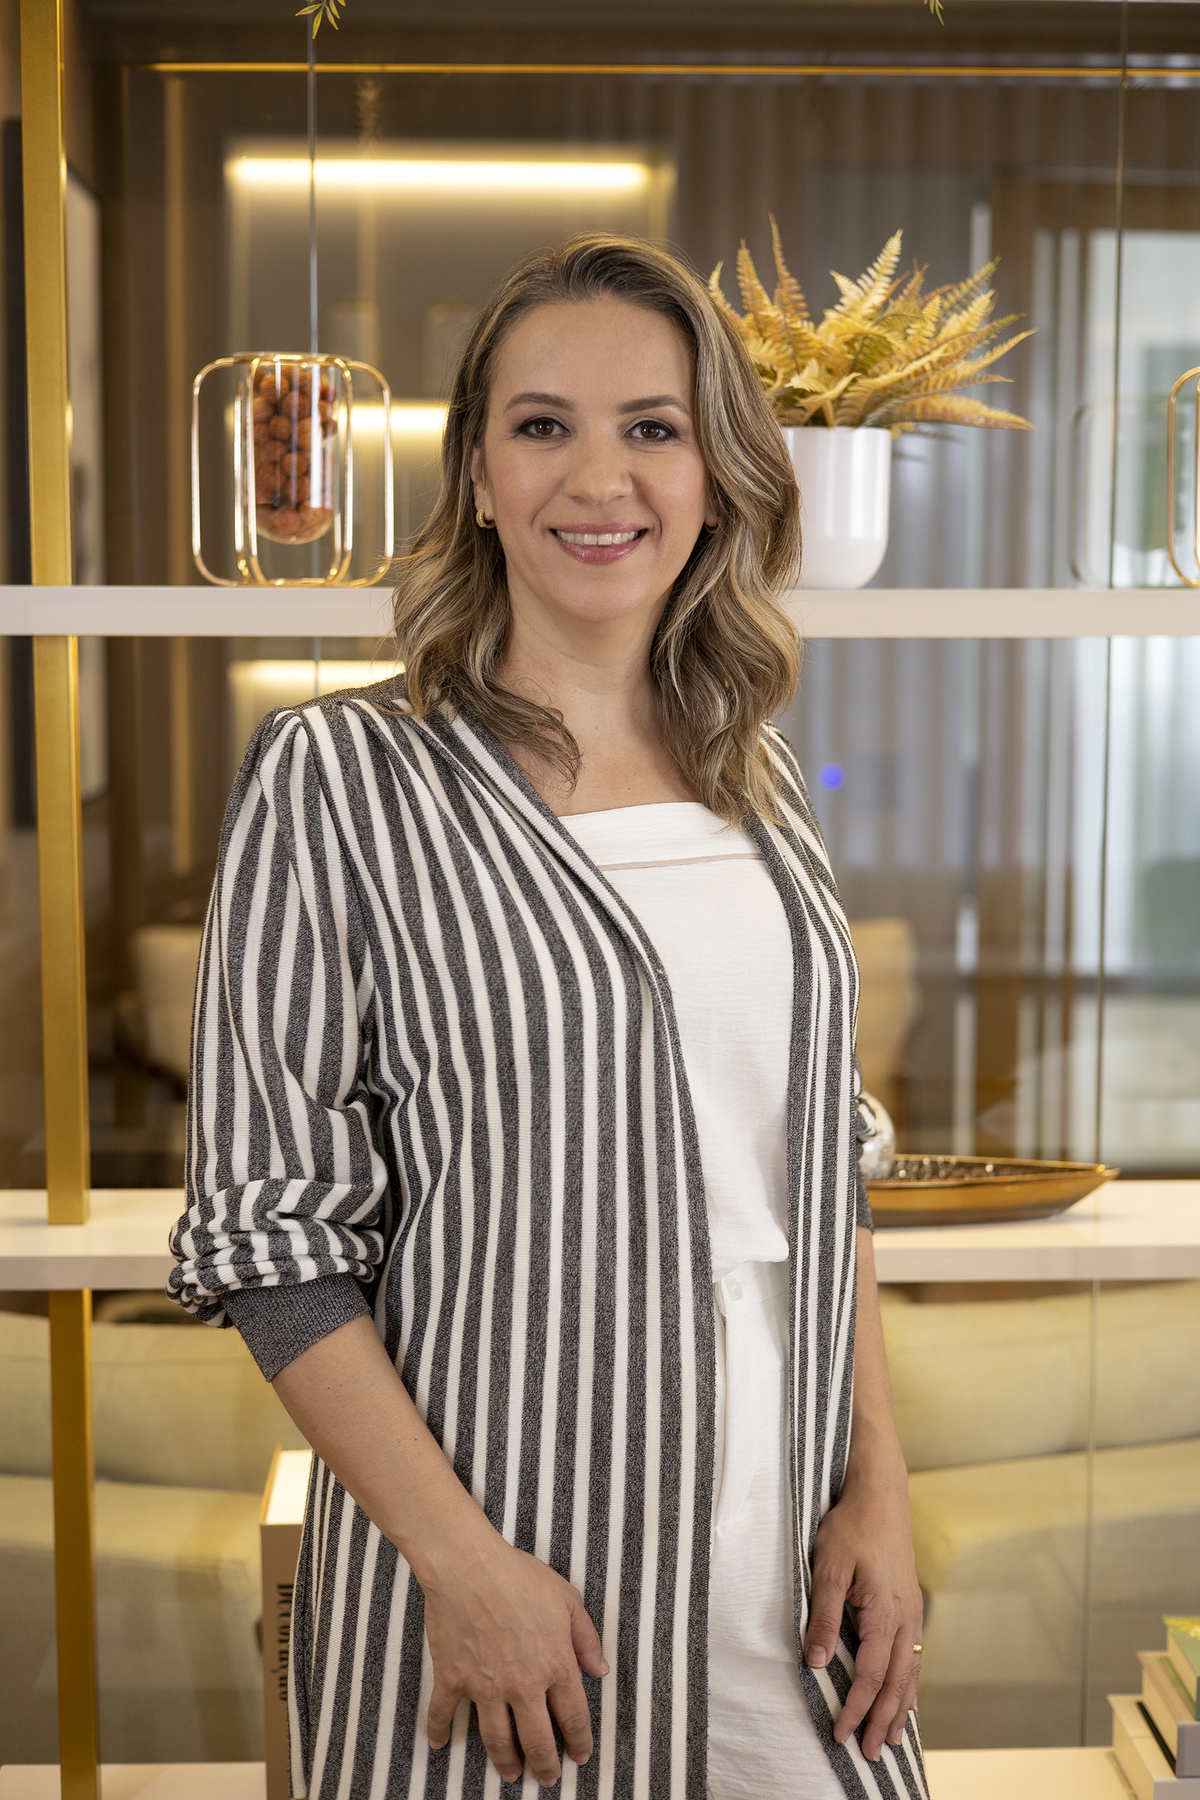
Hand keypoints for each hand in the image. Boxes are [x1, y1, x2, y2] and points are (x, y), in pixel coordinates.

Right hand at [423, 1533, 608, 1786]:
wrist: (469, 1565)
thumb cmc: (519, 1576)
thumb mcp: (567, 1599)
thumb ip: (586, 1638)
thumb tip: (600, 1669)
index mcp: (555, 1665)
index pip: (574, 1717)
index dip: (580, 1742)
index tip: (580, 1756)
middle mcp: (523, 1684)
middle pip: (537, 1740)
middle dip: (545, 1765)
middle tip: (547, 1778)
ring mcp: (485, 1686)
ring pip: (497, 1740)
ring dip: (505, 1762)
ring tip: (510, 1775)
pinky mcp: (452, 1678)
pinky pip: (443, 1714)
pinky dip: (438, 1732)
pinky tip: (440, 1745)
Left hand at [802, 1461, 922, 1761]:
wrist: (880, 1492)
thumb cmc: (851, 1527)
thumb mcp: (827, 1568)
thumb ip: (823, 1617)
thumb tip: (817, 1663)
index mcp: (885, 1612)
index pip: (872, 1675)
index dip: (856, 1707)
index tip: (841, 1734)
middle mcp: (906, 1617)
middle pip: (897, 1683)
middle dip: (882, 1720)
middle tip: (869, 1753)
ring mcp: (912, 1611)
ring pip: (910, 1672)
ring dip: (899, 1707)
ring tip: (891, 1738)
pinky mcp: (910, 1603)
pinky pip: (914, 1654)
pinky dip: (910, 1683)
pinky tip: (906, 1697)